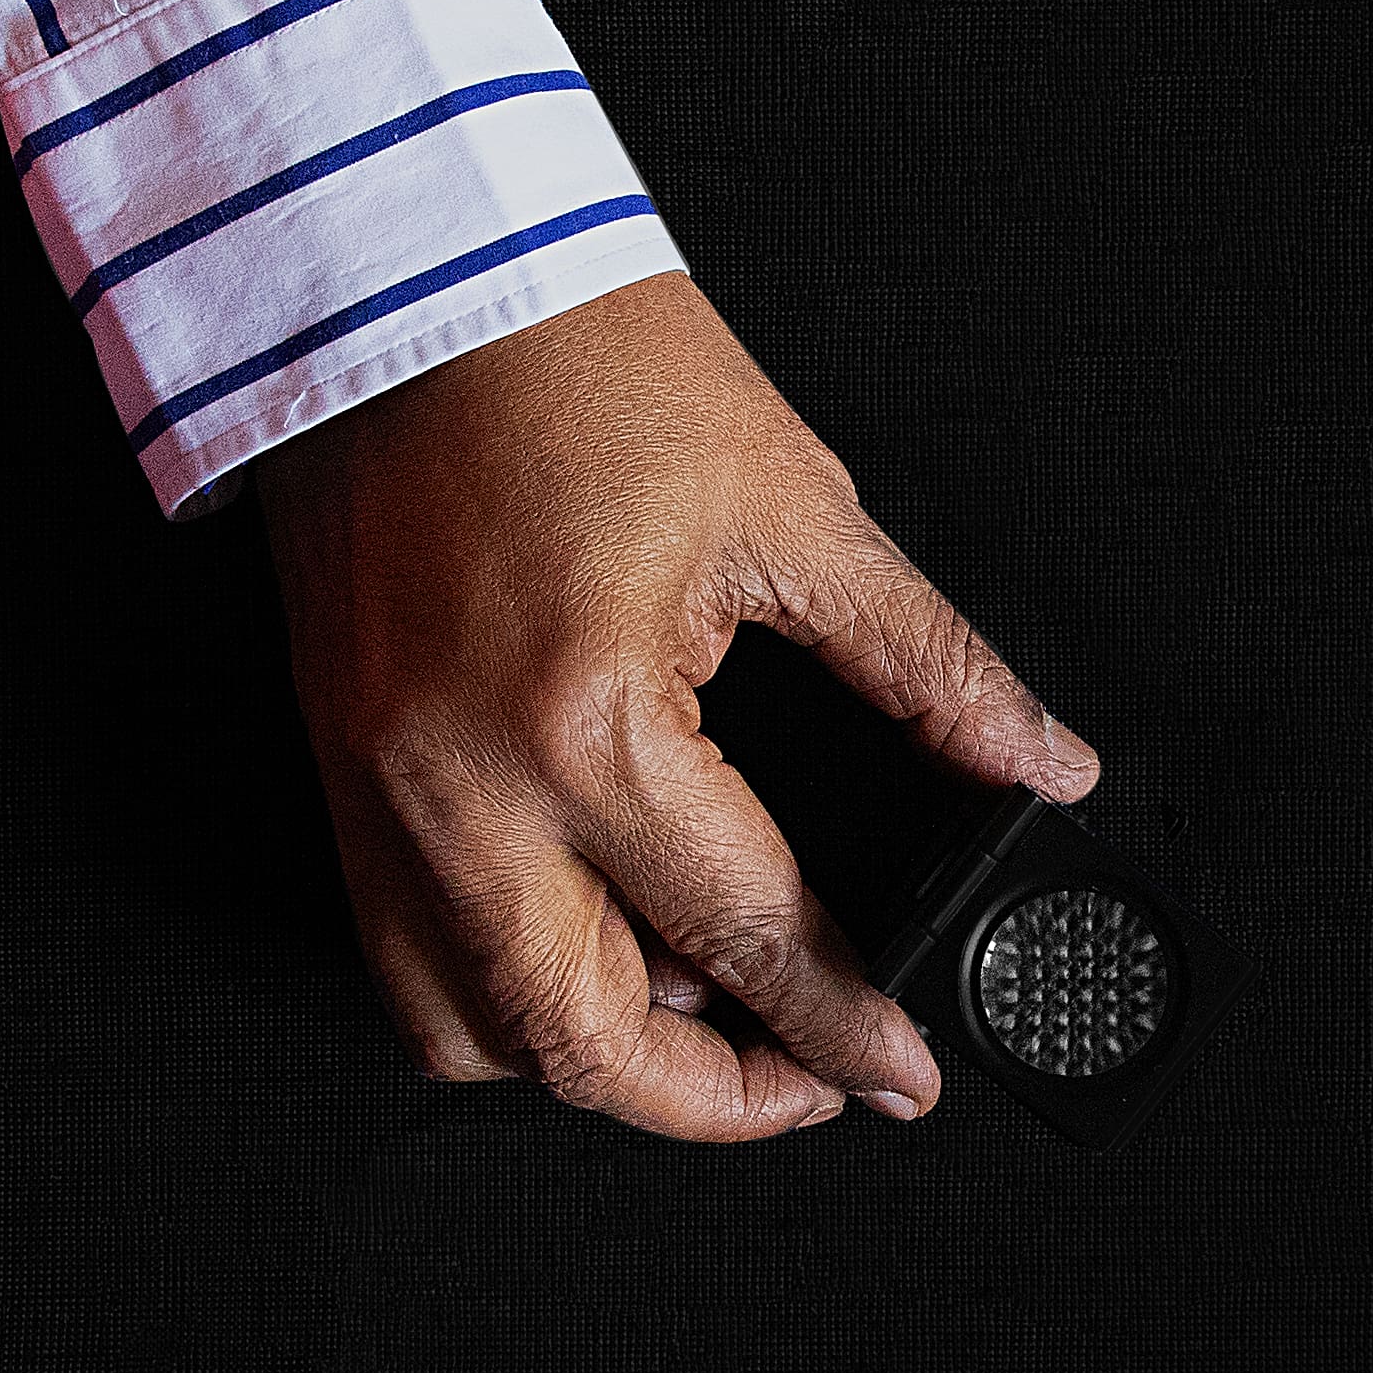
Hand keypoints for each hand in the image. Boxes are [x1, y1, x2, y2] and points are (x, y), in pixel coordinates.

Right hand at [251, 277, 1091, 1133]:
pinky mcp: (337, 764)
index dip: (846, 1027)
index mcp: (591, 722)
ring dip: (586, 1057)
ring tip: (701, 1013)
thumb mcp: (796, 508)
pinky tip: (588, 937)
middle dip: (710, 1101)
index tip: (902, 1073)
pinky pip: (400, 951)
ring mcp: (379, 789)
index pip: (746, 939)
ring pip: (464, 1030)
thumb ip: (927, 669)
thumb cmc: (576, 359)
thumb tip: (1035, 764)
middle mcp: (463, 787)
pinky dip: (492, 990)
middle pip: (580, 1045)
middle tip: (811, 1078)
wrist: (404, 271)